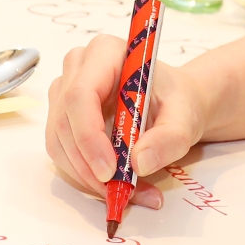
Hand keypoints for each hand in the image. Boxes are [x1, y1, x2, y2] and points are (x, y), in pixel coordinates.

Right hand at [45, 35, 210, 208]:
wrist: (173, 106)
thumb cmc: (177, 103)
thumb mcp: (185, 120)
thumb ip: (169, 139)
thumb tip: (139, 163)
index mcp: (106, 53)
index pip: (81, 94)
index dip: (89, 136)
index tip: (109, 171)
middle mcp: (78, 67)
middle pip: (65, 121)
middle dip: (88, 165)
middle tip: (120, 192)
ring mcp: (65, 90)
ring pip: (59, 142)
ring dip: (86, 176)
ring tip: (126, 192)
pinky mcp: (61, 116)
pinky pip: (62, 152)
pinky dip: (84, 176)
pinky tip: (114, 186)